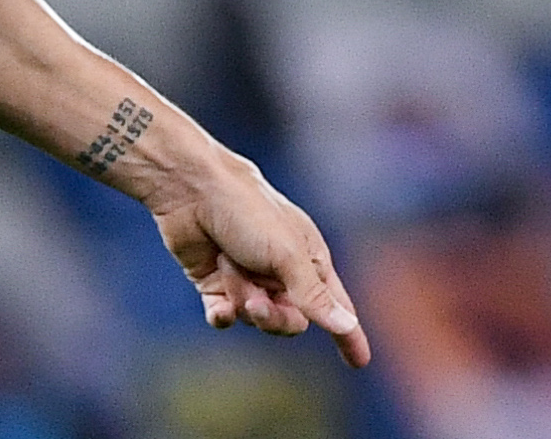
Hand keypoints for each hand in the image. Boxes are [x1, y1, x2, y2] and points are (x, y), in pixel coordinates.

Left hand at [147, 156, 371, 367]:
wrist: (190, 188)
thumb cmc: (246, 210)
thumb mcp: (286, 253)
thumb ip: (314, 294)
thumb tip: (347, 326)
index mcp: (307, 258)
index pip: (334, 304)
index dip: (348, 333)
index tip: (360, 362)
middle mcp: (279, 271)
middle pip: (291, 321)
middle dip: (274, 317)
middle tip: (256, 303)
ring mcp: (246, 278)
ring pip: (254, 318)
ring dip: (241, 297)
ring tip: (228, 266)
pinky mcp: (213, 281)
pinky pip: (224, 316)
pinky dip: (222, 316)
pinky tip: (220, 311)